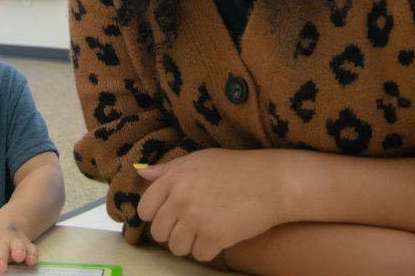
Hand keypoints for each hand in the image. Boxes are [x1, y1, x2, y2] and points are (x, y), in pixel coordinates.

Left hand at [0, 221, 38, 274]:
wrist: (8, 224)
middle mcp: (0, 244)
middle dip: (0, 259)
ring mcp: (14, 244)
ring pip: (18, 247)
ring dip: (19, 251)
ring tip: (19, 258)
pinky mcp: (28, 246)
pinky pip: (32, 249)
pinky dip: (33, 254)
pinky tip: (32, 260)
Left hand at [137, 148, 286, 261]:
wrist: (271, 182)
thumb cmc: (236, 168)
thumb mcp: (199, 159)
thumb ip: (169, 169)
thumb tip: (142, 173)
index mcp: (174, 178)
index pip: (145, 209)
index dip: (156, 216)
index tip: (170, 216)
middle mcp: (180, 198)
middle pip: (159, 232)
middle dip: (173, 233)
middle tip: (191, 226)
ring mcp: (196, 218)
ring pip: (176, 248)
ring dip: (189, 244)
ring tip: (205, 232)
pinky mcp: (214, 236)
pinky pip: (199, 255)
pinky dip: (209, 250)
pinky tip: (220, 236)